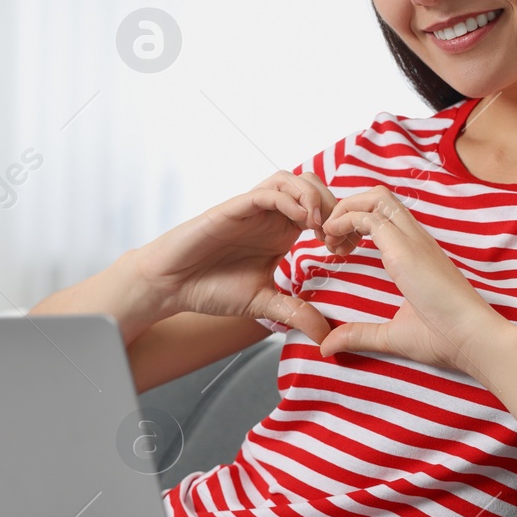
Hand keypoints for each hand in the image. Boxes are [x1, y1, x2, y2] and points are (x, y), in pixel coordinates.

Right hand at [134, 170, 337, 341]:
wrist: (171, 287)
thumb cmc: (211, 289)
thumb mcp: (263, 304)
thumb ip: (295, 313)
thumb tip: (325, 337)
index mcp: (281, 232)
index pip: (321, 209)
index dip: (340, 223)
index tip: (345, 249)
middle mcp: (270, 216)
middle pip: (312, 186)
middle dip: (333, 205)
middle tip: (336, 236)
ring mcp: (252, 209)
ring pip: (291, 179)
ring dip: (313, 197)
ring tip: (319, 226)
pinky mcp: (233, 208)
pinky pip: (267, 191)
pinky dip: (289, 199)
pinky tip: (301, 220)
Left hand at [316, 186, 505, 375]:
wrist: (473, 339)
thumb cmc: (444, 338)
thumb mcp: (392, 335)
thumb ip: (360, 335)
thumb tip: (328, 345)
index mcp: (416, 252)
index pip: (384, 214)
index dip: (355, 220)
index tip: (338, 247)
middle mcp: (416, 239)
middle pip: (378, 196)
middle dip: (347, 206)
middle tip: (329, 237)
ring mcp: (412, 240)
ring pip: (376, 197)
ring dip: (346, 209)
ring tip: (329, 237)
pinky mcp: (405, 250)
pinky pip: (369, 217)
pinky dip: (344, 220)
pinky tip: (333, 242)